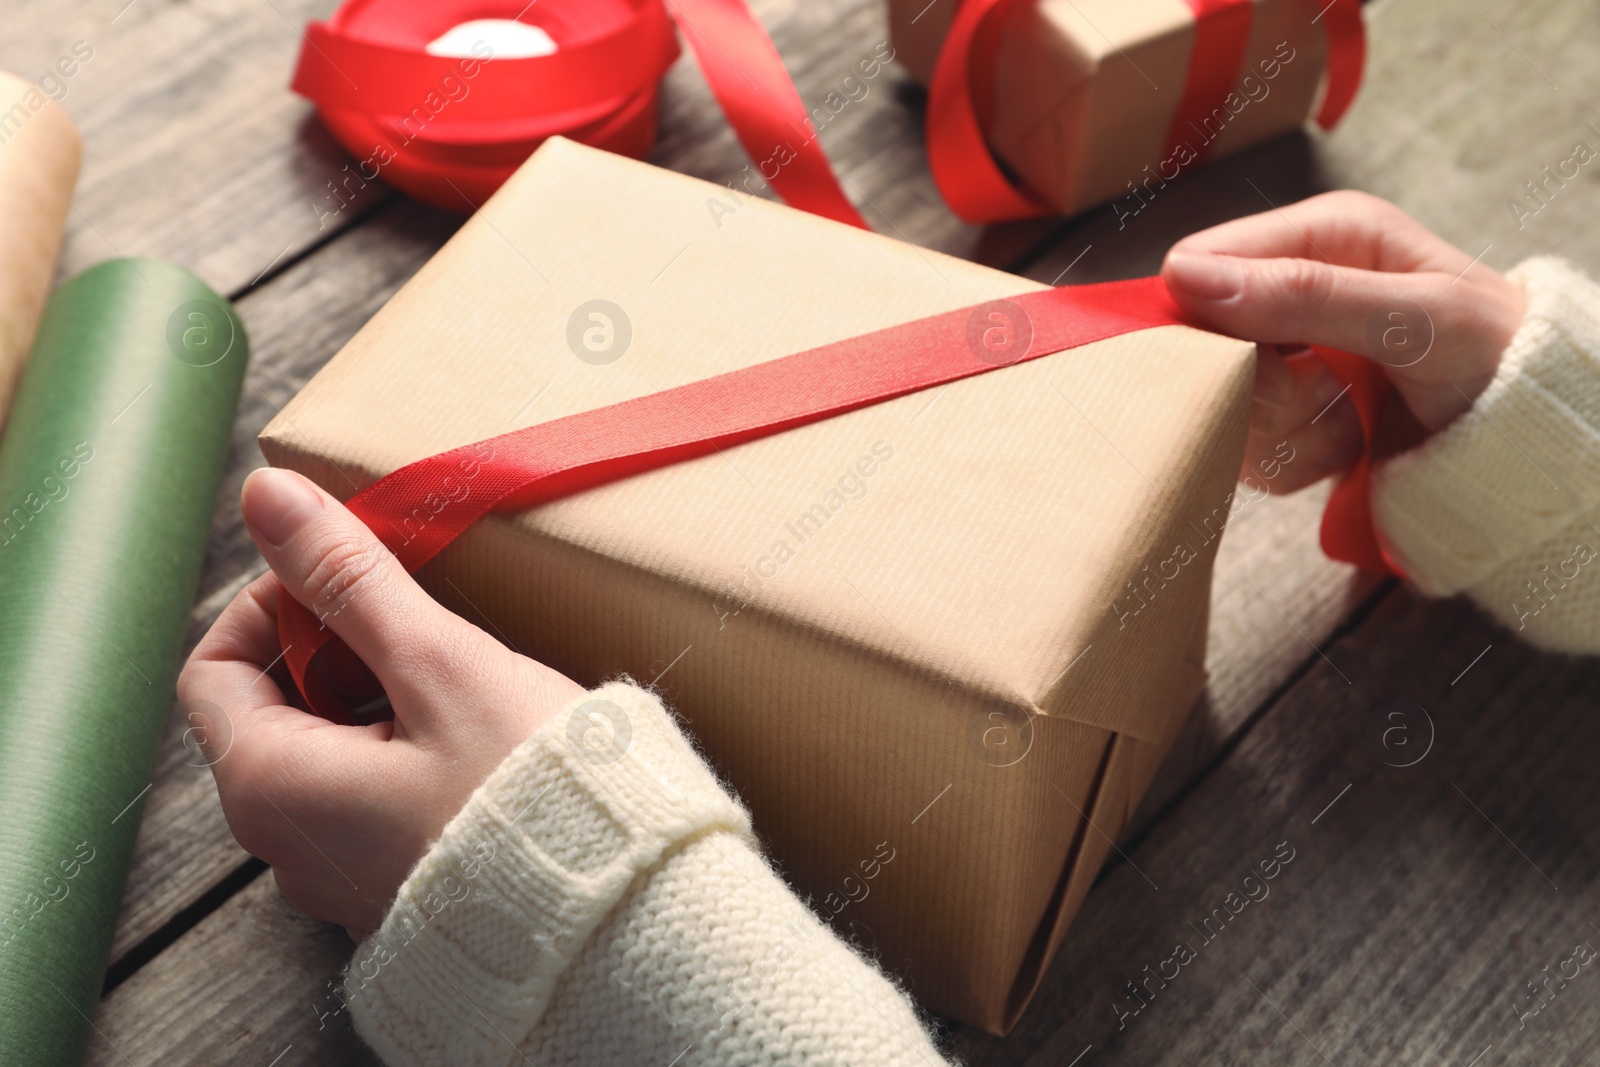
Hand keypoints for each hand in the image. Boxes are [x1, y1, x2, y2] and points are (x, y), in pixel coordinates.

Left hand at [177, 468, 585, 937]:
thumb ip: (351, 580)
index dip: (273, 603)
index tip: (350, 578)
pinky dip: (406, 747)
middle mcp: (287, 844)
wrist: (616, 910)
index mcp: (271, 785)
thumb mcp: (438, 664)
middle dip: (335, 646)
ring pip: (328, 751)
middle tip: (416, 619)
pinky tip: (476, 732)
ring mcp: (343, 872)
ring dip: (376, 695)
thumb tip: (267, 495)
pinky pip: (373, 796)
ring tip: (457, 674)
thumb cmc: (526, 791)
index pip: (214, 668)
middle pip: (272, 709)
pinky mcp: (399, 884)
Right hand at [1162, 190, 1526, 493]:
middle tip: (1328, 395)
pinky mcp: (1285, 411)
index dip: (1209, 320)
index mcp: (1320, 234)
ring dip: (1284, 429)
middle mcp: (1292, 287)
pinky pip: (1245, 446)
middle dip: (1258, 387)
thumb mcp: (1415, 319)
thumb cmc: (1501, 359)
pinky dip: (1295, 459)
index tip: (1263, 361)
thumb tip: (1184, 277)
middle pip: (1199, 343)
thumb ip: (1306, 294)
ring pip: (1218, 403)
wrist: (1536, 440)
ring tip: (1351, 418)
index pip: (1195, 265)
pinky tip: (1348, 443)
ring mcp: (1286, 353)